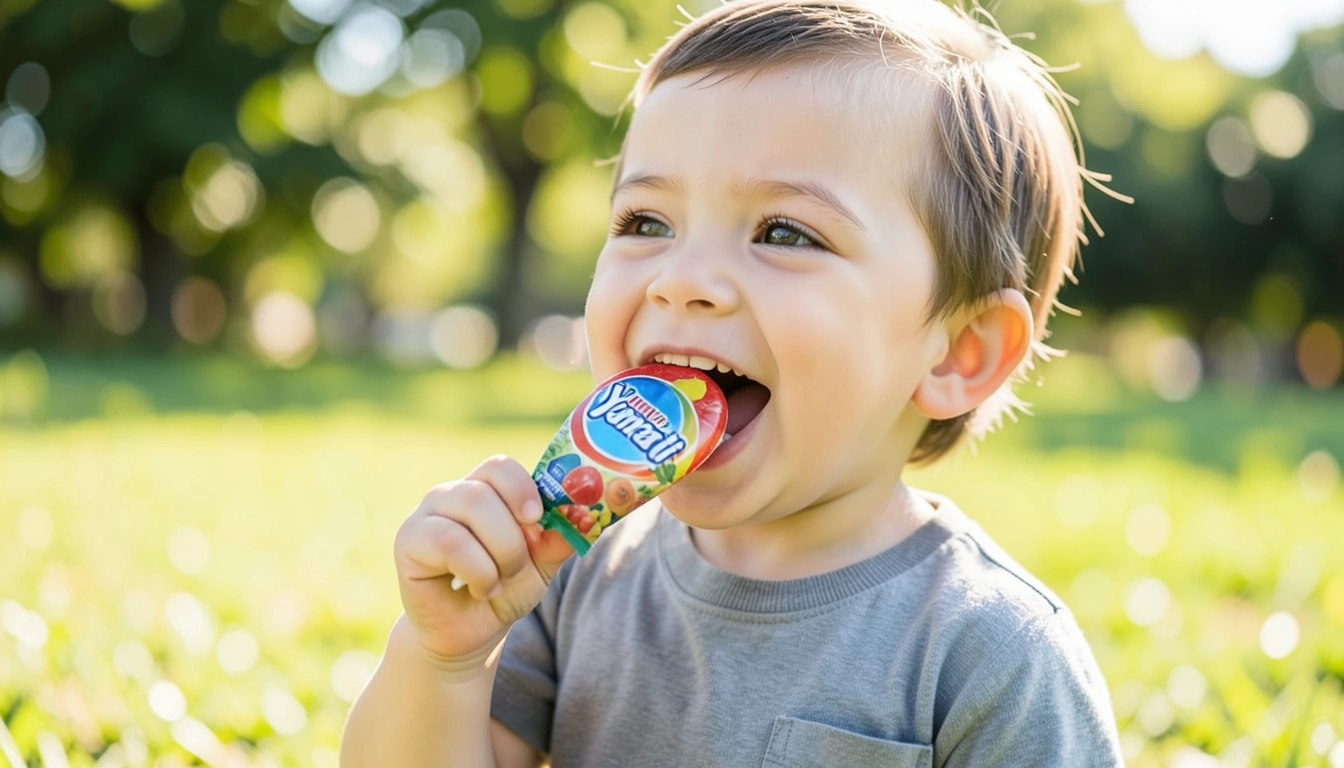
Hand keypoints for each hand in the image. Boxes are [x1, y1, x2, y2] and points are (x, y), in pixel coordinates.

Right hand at [393, 455, 574, 665]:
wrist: (468, 633)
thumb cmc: (503, 590)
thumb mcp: (540, 563)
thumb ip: (560, 536)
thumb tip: (587, 514)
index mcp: (485, 490)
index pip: (500, 466)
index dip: (522, 487)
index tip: (537, 518)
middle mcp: (452, 494)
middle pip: (487, 488)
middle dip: (514, 536)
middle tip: (517, 566)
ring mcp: (426, 515)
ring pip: (472, 508)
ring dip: (499, 553)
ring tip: (497, 582)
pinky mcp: (408, 540)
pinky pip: (450, 540)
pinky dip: (477, 570)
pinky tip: (480, 589)